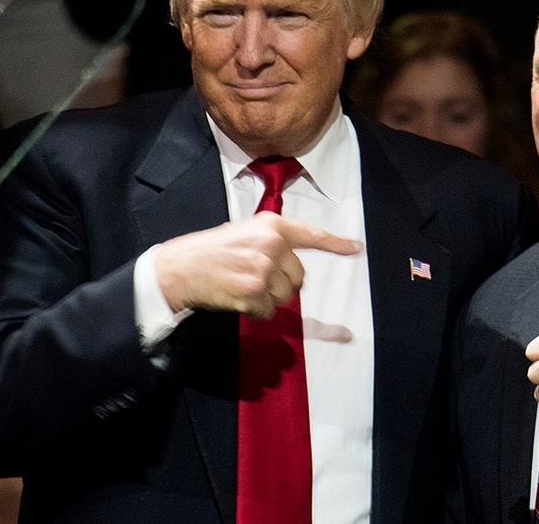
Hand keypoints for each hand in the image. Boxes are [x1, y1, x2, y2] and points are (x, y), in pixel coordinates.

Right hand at [154, 211, 362, 318]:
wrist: (180, 267)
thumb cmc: (212, 250)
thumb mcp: (244, 232)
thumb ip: (271, 242)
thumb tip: (293, 264)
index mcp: (271, 226)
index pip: (311, 235)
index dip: (336, 243)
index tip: (357, 249)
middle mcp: (272, 246)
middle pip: (299, 277)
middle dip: (283, 283)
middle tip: (255, 276)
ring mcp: (263, 271)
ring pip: (286, 297)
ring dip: (268, 298)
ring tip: (243, 284)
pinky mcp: (254, 294)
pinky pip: (268, 311)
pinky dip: (255, 310)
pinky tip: (237, 297)